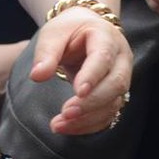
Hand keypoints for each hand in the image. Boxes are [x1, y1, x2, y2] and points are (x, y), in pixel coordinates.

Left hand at [29, 7, 132, 134]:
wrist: (86, 30)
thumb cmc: (69, 30)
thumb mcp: (54, 33)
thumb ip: (46, 53)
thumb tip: (37, 76)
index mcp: (107, 37)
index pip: (104, 57)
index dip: (93, 75)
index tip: (78, 91)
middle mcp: (121, 59)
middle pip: (116, 84)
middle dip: (92, 102)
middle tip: (66, 112)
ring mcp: (122, 78)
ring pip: (114, 103)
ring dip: (88, 118)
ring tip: (59, 124)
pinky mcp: (115, 95)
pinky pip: (109, 114)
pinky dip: (89, 124)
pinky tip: (68, 127)